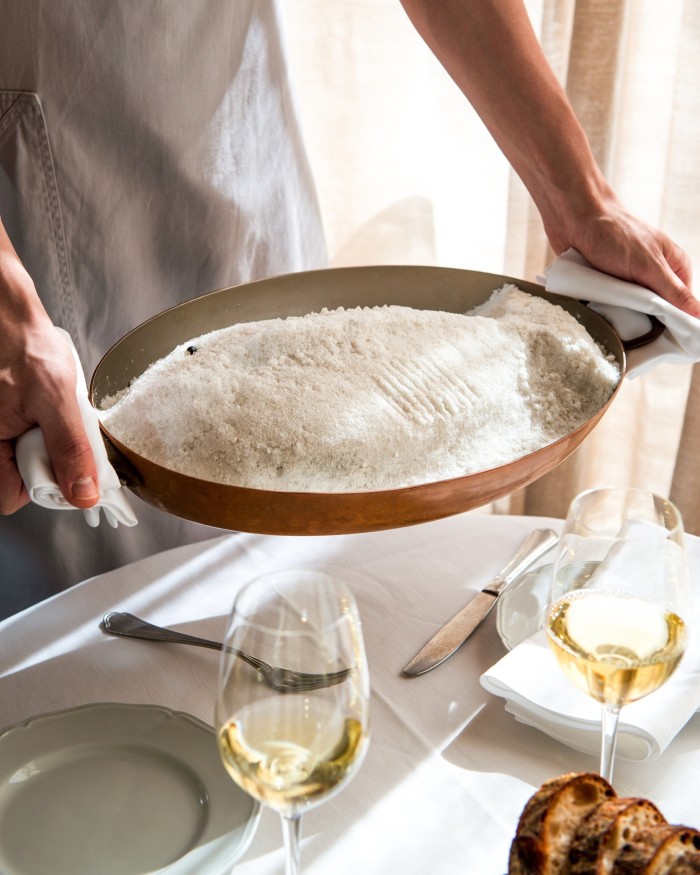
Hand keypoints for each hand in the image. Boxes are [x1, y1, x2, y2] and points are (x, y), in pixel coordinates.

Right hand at [0, 230, 98, 513]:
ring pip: (27, 457)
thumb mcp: (56, 399)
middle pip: (21, 478)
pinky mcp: (5, 419)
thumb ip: (69, 449)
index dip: (44, 488)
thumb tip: (83, 494)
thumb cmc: (24, 347)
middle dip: (49, 460)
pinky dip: (44, 427)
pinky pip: (28, 436)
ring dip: (49, 442)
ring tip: (54, 411)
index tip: (71, 469)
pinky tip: (49, 405)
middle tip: (64, 428)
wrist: (9, 313)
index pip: (11, 497)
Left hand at [544, 191, 699, 318]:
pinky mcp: (605, 284)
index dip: (674, 323)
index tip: (663, 340)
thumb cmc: (614, 233)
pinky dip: (603, 309)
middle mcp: (652, 273)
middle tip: (633, 327)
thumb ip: (673, 292)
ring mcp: (627, 280)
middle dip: (643, 320)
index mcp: (673, 266)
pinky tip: (597, 313)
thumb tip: (699, 314)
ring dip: (620, 315)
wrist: (573, 217)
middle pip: (654, 311)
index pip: (682, 305)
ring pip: (629, 310)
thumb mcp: (649, 265)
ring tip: (612, 317)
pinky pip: (608, 305)